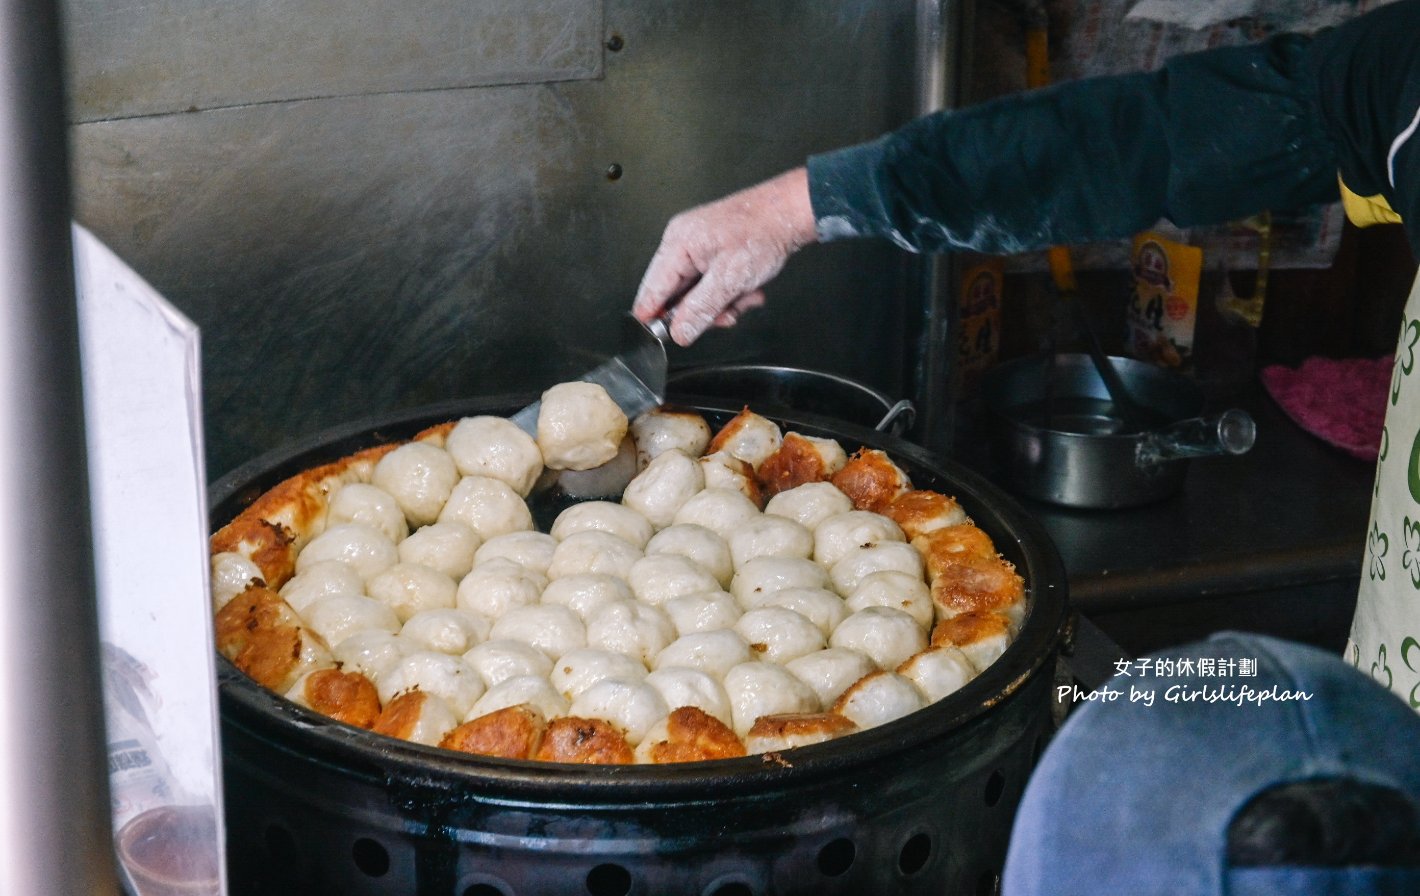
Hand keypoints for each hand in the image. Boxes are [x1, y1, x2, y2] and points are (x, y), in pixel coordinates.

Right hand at [632, 167, 816, 345]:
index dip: (654, 317)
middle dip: (703, 311)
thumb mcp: (730, 279)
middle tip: (727, 314)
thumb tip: (679, 333)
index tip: (661, 337)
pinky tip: (748, 289)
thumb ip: (700, 309)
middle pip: (675, 296)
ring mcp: (697, 249)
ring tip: (745, 295)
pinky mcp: (711, 254)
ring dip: (722, 303)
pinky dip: (730, 293)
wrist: (789, 213)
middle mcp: (682, 244)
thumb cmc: (763, 232)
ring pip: (696, 295)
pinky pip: (711, 286)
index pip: (652, 289)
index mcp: (678, 244)